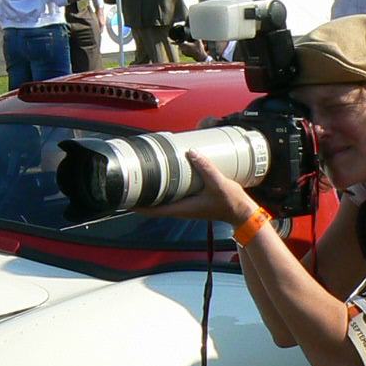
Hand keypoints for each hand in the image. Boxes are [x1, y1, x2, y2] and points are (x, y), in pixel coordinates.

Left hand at [136, 149, 257, 223]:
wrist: (241, 212)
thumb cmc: (230, 202)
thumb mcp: (219, 183)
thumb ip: (206, 167)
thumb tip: (192, 152)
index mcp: (182, 209)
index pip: (153, 210)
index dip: (136, 204)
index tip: (124, 197)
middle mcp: (180, 210)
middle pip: (153, 205)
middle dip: (140, 195)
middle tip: (128, 181)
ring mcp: (184, 207)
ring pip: (161, 200)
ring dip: (150, 191)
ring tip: (140, 177)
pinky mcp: (189, 202)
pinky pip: (171, 196)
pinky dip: (163, 188)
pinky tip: (163, 177)